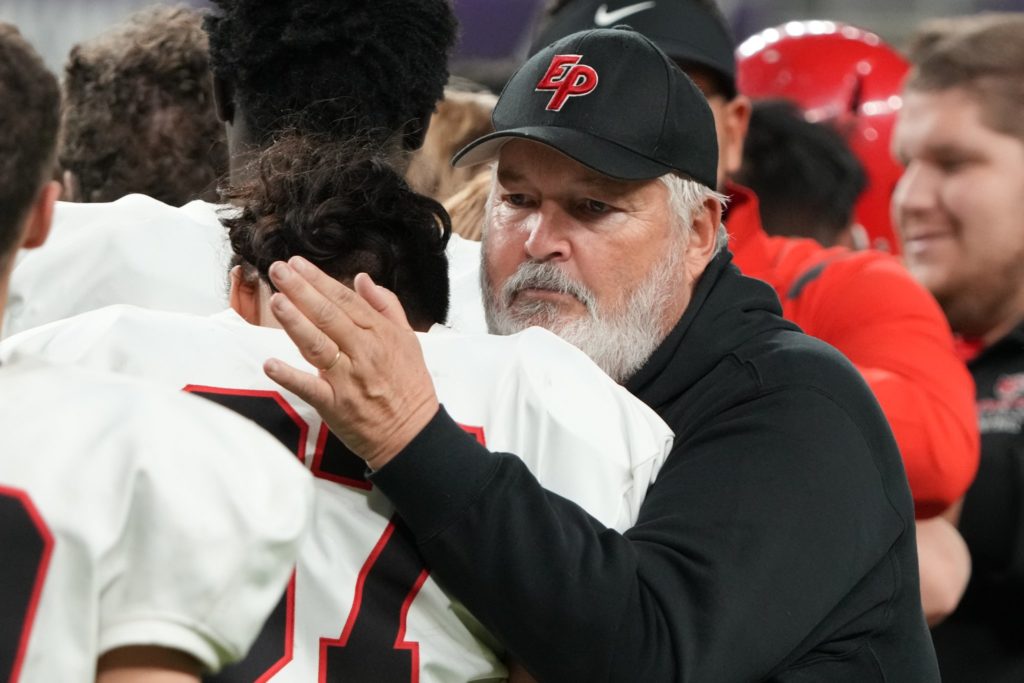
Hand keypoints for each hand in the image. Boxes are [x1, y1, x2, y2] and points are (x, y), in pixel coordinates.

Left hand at [262, 257, 439, 469]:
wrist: (413, 433)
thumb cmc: (410, 386)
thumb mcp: (408, 339)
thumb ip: (386, 306)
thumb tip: (362, 279)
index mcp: (380, 334)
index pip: (345, 300)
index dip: (320, 280)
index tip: (298, 263)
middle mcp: (364, 352)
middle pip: (328, 316)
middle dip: (302, 290)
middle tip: (279, 270)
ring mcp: (349, 379)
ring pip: (318, 345)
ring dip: (295, 323)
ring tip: (277, 301)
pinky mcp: (337, 406)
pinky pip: (310, 388)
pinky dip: (290, 377)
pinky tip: (270, 364)